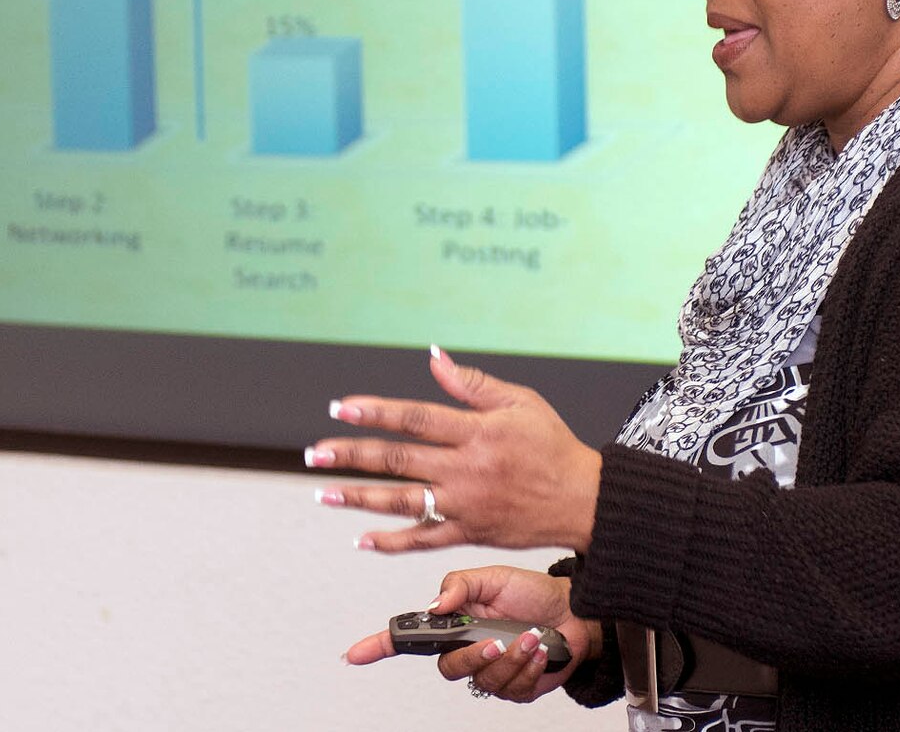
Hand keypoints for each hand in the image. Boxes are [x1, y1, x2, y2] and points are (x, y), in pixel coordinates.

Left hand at [307, 345, 601, 552]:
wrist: (583, 501)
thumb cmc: (553, 446)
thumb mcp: (520, 401)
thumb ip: (472, 383)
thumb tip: (434, 357)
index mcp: (476, 432)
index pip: (414, 418)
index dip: (374, 412)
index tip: (340, 407)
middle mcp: (466, 470)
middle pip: (398, 461)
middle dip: (351, 455)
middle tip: (316, 452)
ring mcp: (465, 505)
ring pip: (403, 502)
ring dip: (359, 498)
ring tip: (324, 493)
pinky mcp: (469, 533)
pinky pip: (424, 540)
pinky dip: (392, 542)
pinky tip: (363, 538)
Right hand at [343, 565, 597, 703]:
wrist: (574, 613)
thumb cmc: (532, 593)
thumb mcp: (494, 577)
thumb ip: (460, 586)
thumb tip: (436, 604)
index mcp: (455, 621)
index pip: (410, 638)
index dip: (379, 646)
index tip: (355, 653)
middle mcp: (468, 648)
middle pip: (449, 668)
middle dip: (474, 656)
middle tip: (494, 640)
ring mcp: (490, 670)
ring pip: (484, 679)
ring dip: (511, 658)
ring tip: (530, 636)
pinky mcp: (515, 687)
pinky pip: (512, 688)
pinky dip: (528, 666)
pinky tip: (538, 649)